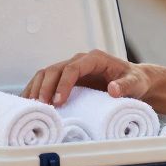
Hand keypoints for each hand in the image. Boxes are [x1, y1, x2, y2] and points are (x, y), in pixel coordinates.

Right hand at [21, 49, 150, 104]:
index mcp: (95, 59)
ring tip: (33, 106)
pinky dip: (37, 90)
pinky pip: (47, 80)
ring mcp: (72, 68)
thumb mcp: (135, 84)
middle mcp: (80, 61)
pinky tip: (30, 102)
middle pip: (55, 69)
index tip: (59, 102)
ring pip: (47, 73)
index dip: (63, 84)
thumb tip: (113, 90)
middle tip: (43, 106)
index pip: (73, 68)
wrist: (135, 80)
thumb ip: (126, 86)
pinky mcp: (67, 78)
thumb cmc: (135, 81)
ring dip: (37, 88)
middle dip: (46, 88)